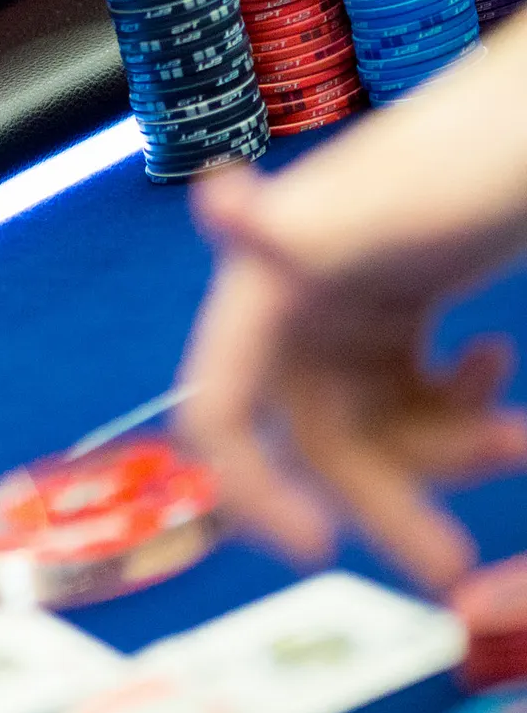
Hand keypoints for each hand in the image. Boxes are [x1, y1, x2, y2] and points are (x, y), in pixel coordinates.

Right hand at [178, 22, 526, 594]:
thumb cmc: (465, 149)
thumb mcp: (384, 206)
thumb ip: (298, 222)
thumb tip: (216, 200)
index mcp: (267, 277)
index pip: (220, 406)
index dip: (248, 487)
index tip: (314, 546)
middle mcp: (296, 298)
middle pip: (312, 439)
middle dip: (383, 498)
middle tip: (448, 563)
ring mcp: (347, 306)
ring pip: (369, 428)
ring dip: (439, 452)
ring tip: (514, 439)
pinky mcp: (395, 308)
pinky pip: (407, 397)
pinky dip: (455, 410)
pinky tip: (493, 367)